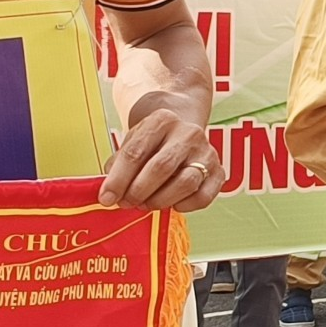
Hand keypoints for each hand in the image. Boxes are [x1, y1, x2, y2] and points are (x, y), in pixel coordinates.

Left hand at [100, 100, 222, 211]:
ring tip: (146, 204)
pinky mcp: (219, 171)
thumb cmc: (153, 142)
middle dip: (139, 191)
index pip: (136, 152)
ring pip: (185, 183)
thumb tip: (109, 194)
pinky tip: (172, 204)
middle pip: (161, 167)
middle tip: (126, 203)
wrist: (183, 130)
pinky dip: (185, 206)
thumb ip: (118, 166)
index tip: (106, 198)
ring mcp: (207, 152)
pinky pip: (203, 197)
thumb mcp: (132, 143)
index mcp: (162, 120)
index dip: (118, 179)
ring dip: (160, 200)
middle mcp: (188, 133)